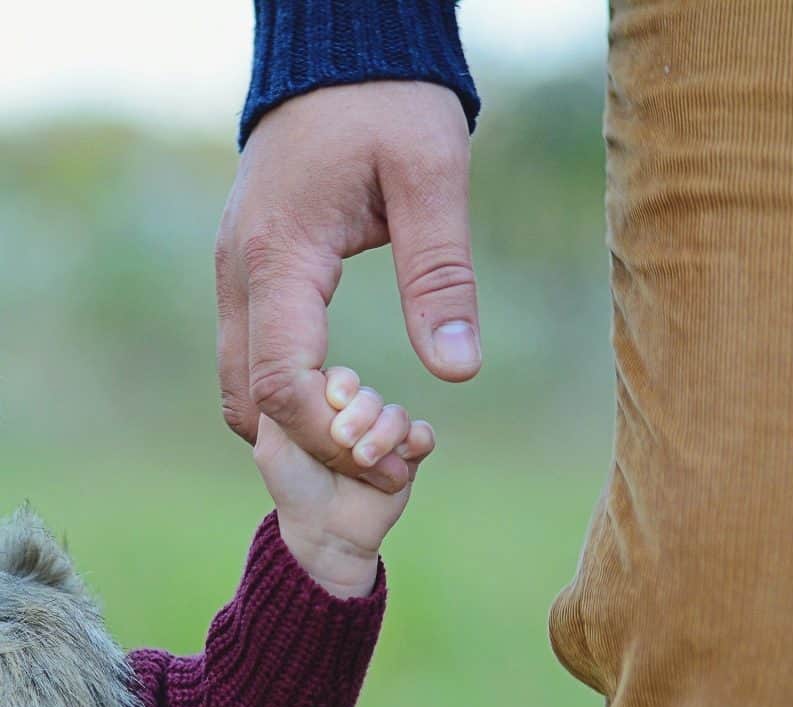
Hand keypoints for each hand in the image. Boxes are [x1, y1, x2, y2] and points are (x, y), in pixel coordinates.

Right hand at [216, 82, 479, 494]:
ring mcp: (234, 274)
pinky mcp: (248, 274)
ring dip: (296, 426)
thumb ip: (440, 276)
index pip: (283, 382)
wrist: (341, 56)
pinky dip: (287, 397)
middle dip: (312, 447)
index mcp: (279, 257)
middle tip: (384, 462)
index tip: (392, 460)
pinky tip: (344, 401)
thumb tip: (457, 369)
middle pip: (250, 399)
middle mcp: (238, 273)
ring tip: (369, 436)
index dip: (332, 438)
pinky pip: (251, 357)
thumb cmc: (389, 106)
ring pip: (241, 385)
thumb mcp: (431, 179)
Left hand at [254, 366, 434, 598]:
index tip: (334, 402)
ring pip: (397, 415)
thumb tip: (301, 371)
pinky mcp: (409, 459)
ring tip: (364, 460)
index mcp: (325, 409)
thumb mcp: (272, 445)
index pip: (341, 378)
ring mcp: (384, 438)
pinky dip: (416, 440)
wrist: (325, 534)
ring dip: (383, 434)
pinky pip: (423, 435)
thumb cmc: (294, 488)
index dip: (341, 386)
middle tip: (344, 441)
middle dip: (360, 415)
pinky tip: (402, 457)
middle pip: (370, 395)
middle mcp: (357, 418)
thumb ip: (279, 405)